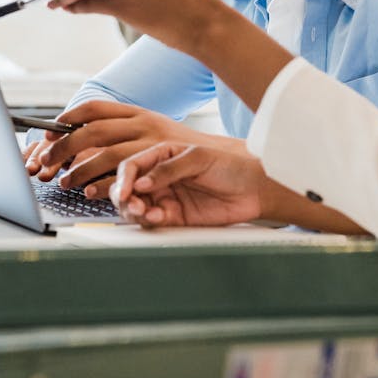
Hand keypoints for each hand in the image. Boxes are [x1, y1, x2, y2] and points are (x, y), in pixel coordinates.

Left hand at [23, 100, 241, 199]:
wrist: (244, 173)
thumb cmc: (197, 170)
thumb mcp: (156, 158)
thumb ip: (126, 160)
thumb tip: (82, 169)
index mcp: (141, 119)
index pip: (97, 110)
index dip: (69, 120)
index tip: (45, 136)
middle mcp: (151, 126)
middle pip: (97, 130)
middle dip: (67, 148)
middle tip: (47, 167)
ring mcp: (169, 141)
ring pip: (120, 153)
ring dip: (93, 171)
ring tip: (78, 187)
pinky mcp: (192, 157)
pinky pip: (159, 170)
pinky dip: (139, 183)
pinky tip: (124, 194)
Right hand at [112, 141, 267, 227]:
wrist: (253, 189)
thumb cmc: (230, 165)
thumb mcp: (199, 157)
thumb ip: (169, 169)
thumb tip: (143, 182)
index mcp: (162, 155)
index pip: (132, 166)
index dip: (124, 178)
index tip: (125, 190)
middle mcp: (160, 177)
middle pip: (128, 189)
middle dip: (124, 198)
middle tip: (134, 204)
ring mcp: (166, 197)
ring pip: (135, 207)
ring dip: (134, 211)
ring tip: (145, 212)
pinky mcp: (174, 217)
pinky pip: (152, 221)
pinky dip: (150, 221)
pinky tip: (158, 217)